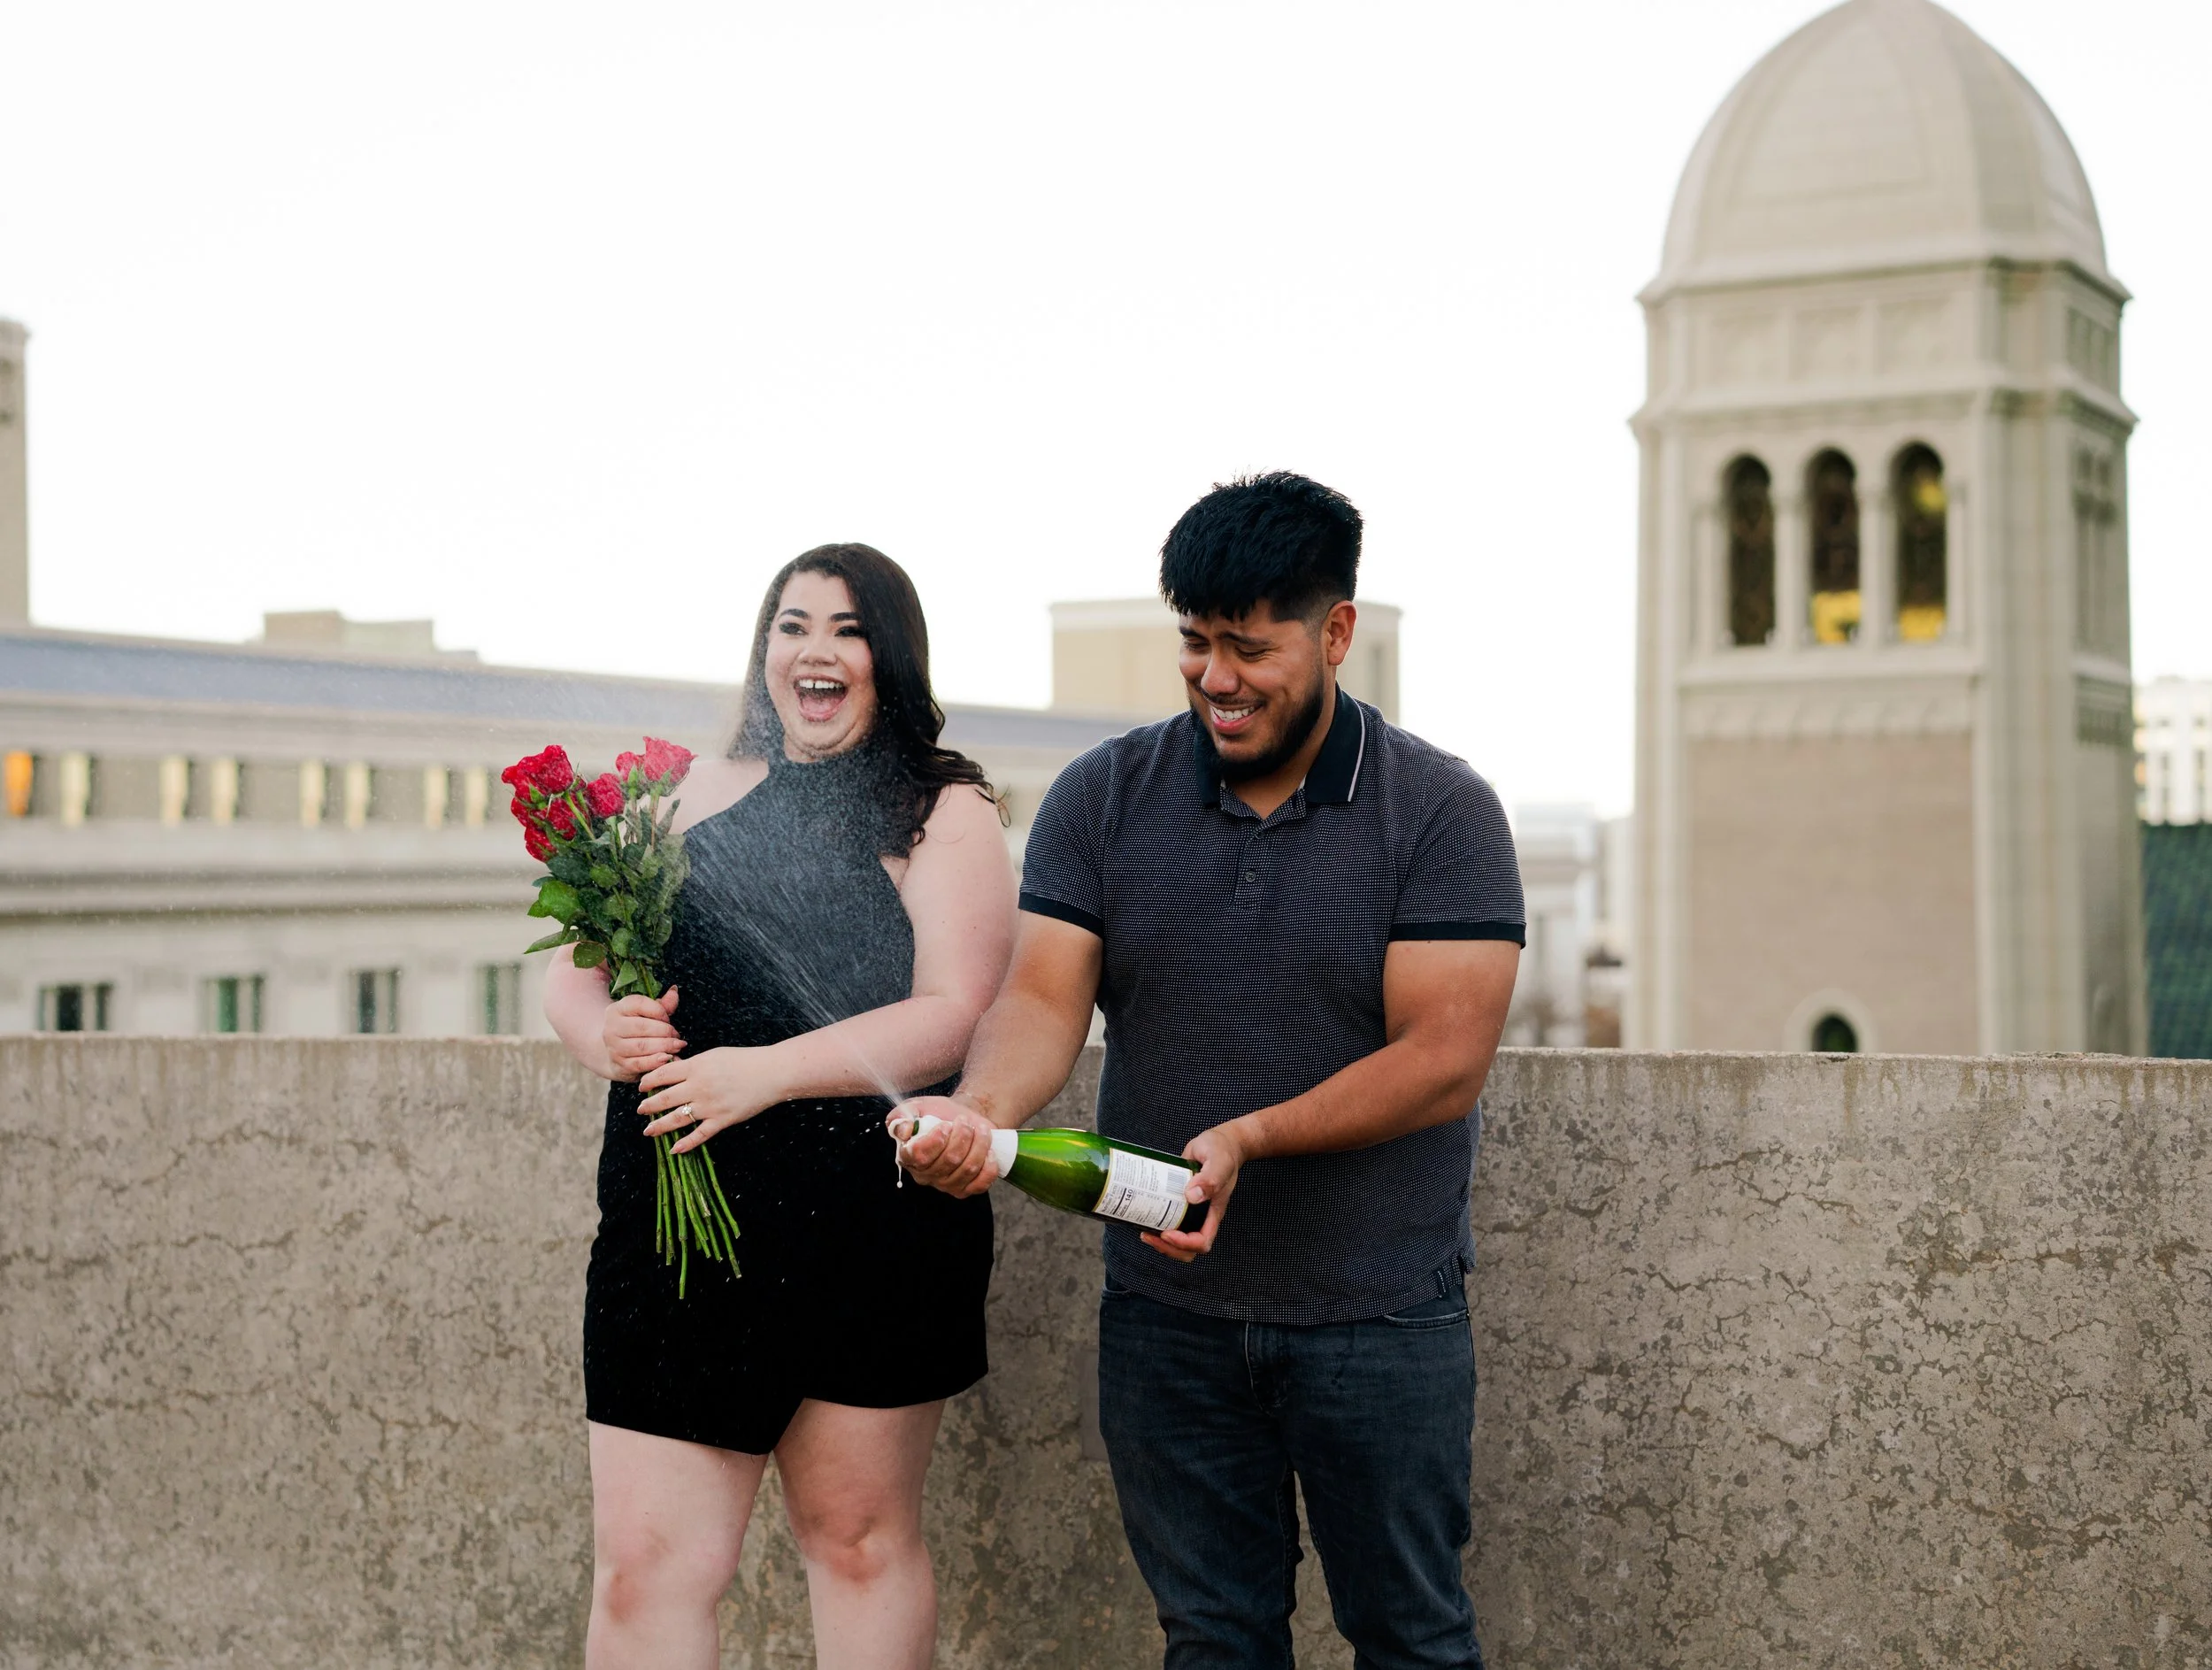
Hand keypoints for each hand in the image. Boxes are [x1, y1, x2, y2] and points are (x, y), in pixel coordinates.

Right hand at [602, 988, 682, 1081]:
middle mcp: (612, 1027)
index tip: (668, 1018)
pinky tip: (668, 1058)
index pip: (638, 1003)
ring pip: (642, 1046)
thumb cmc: (635, 1029)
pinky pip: (640, 1063)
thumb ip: (661, 1004)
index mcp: (617, 1009)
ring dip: (664, 1046)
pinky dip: (656, 1062)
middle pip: (642, 1026)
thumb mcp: (645, 1014)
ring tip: (677, 1046)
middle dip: (665, 1031)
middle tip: (677, 1036)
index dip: (658, 1010)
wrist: (613, 1053)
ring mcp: (614, 1047)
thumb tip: (674, 991)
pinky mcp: (619, 1065)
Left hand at [638, 1046, 782, 1152]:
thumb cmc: (743, 1060)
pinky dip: (686, 1144)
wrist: (771, 1073)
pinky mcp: (722, 1120)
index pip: (662, 1075)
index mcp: (696, 1067)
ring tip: (648, 1131)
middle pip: (664, 1098)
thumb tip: (672, 1069)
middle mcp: (699, 1087)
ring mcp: (710, 1105)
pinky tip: (675, 1149)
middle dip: (648, 1106)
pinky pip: (700, 1135)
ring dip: (659, 1127)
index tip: (641, 1086)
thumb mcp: (714, 1055)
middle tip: (640, 1110)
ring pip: (676, 1119)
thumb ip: (692, 1064)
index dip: (648, 1081)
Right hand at [888, 1096, 999, 1196]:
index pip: (918, 1156)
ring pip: (967, 1168)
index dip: (935, 1141)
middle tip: (964, 1121)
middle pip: (948, 1161)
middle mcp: (925, 1175)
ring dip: (979, 1144)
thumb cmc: (938, 1114)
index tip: (946, 1125)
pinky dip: (989, 1166)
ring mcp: (946, 1185)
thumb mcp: (917, 1107)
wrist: (962, 1120)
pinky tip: (989, 1151)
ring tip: (980, 1129)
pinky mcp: (965, 1189)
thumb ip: (902, 1115)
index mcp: (908, 1157)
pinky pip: (981, 1184)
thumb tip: (903, 1130)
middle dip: (962, 1136)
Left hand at [1141, 1119, 1247, 1263]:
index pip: (1202, 1242)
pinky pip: (1168, 1219)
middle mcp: (1201, 1215)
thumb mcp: (1219, 1162)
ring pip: (1176, 1238)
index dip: (1184, 1243)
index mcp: (1213, 1212)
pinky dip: (1155, 1222)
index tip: (1168, 1233)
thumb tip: (1192, 1196)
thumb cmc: (1222, 1151)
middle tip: (1149, 1235)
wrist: (1219, 1142)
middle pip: (1187, 1248)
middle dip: (1167, 1247)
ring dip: (1159, 1240)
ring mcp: (1190, 1209)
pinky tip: (1143, 1213)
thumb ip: (1210, 1178)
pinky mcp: (1178, 1199)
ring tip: (1143, 1230)